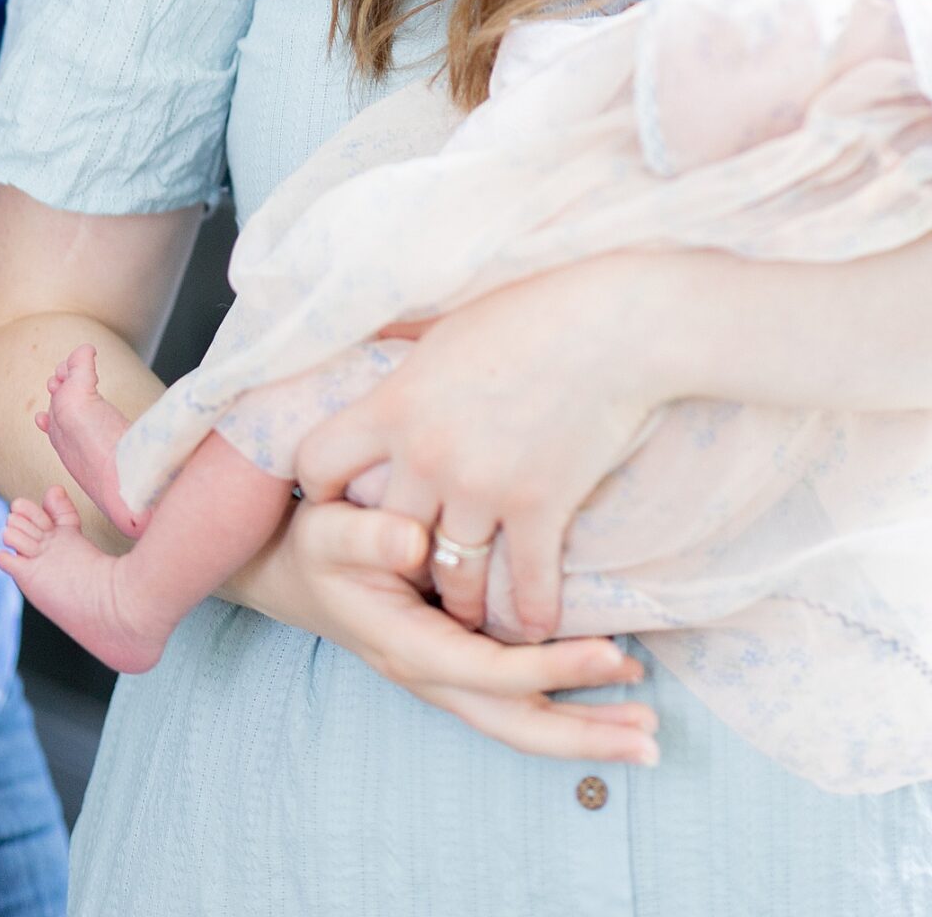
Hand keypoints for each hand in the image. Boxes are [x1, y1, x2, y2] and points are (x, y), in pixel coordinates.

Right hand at [240, 497, 659, 763]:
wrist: (292, 570)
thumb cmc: (316, 546)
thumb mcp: (327, 531)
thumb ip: (367, 536)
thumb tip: (415, 542)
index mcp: (408, 647)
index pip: (493, 672)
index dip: (554, 667)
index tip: (612, 654)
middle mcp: (434, 675)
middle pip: (518, 724)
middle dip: (584, 734)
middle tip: (649, 737)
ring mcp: (449, 676)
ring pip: (523, 721)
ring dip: (585, 729)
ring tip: (647, 731)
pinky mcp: (460, 662)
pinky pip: (519, 698)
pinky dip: (567, 702)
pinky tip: (609, 688)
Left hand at [295, 256, 659, 640]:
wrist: (614, 324)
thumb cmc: (532, 309)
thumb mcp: (447, 323)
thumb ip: (407, 357)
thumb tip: (375, 343)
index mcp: (395, 403)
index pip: (317, 463)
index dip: (324, 484)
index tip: (344, 495)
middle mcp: (427, 455)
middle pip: (385, 536)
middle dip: (398, 555)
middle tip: (412, 567)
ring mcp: (483, 488)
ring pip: (453, 576)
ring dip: (463, 598)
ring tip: (470, 610)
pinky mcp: (540, 509)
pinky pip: (526, 585)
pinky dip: (533, 610)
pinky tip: (536, 622)